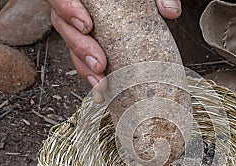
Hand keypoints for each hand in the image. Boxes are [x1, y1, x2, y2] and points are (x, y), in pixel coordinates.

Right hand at [48, 0, 181, 87]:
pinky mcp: (87, 43)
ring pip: (71, 48)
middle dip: (81, 49)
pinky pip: (81, 59)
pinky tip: (102, 87)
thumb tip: (171, 12)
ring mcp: (77, 27)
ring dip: (85, 69)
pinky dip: (91, 75)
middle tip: (99, 64)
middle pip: (64, 28)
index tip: (86, 26)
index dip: (68, 11)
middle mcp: (74, 8)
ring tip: (102, 83)